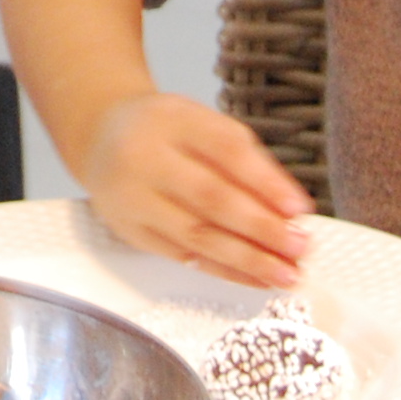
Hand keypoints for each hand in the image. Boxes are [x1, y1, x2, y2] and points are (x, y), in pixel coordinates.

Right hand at [71, 91, 313, 288]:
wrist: (100, 138)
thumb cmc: (164, 131)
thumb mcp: (201, 123)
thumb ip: (245, 159)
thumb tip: (290, 207)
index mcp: (172, 121)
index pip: (224, 150)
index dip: (264, 181)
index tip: (299, 208)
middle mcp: (146, 158)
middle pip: (209, 198)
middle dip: (261, 228)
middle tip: (300, 248)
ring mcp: (133, 199)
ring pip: (196, 236)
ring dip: (247, 260)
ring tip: (285, 274)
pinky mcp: (131, 232)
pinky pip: (183, 256)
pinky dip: (224, 270)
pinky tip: (254, 278)